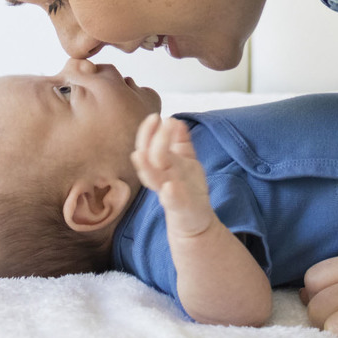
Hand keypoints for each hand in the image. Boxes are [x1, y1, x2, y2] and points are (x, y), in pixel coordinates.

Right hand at [131, 114, 213, 237]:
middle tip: (158, 120)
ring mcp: (169, 194)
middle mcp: (161, 178)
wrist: (195, 221)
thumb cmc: (187, 189)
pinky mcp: (181, 208)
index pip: (147, 145)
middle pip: (149, 157)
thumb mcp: (185, 161)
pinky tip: (169, 187)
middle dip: (151, 139)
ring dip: (148, 166)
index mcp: (161, 166)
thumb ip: (180, 142)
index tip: (155, 116)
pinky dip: (170, 194)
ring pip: (153, 179)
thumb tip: (175, 120)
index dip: (148, 131)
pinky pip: (173, 202)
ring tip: (141, 154)